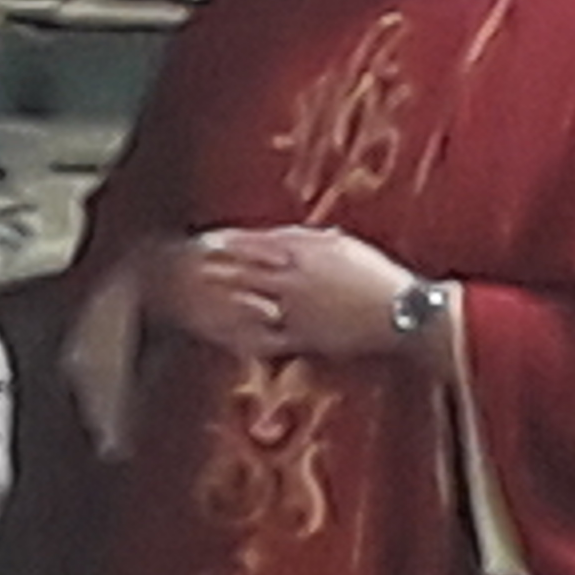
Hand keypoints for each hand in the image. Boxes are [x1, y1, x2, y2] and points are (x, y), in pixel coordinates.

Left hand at [150, 225, 426, 361]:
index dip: (215, 245)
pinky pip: (258, 336)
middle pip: (233, 271)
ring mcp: (291, 310)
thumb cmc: (375, 277)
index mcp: (298, 252)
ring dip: (208, 300)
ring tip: (180, 298)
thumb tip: (272, 237)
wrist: (403, 313)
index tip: (192, 243)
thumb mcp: (338, 246)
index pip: (244, 244)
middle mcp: (289, 279)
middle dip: (201, 270)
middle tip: (171, 270)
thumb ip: (301, 241)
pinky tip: (211, 331)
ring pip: (239, 302)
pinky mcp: (298, 338)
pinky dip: (233, 332)